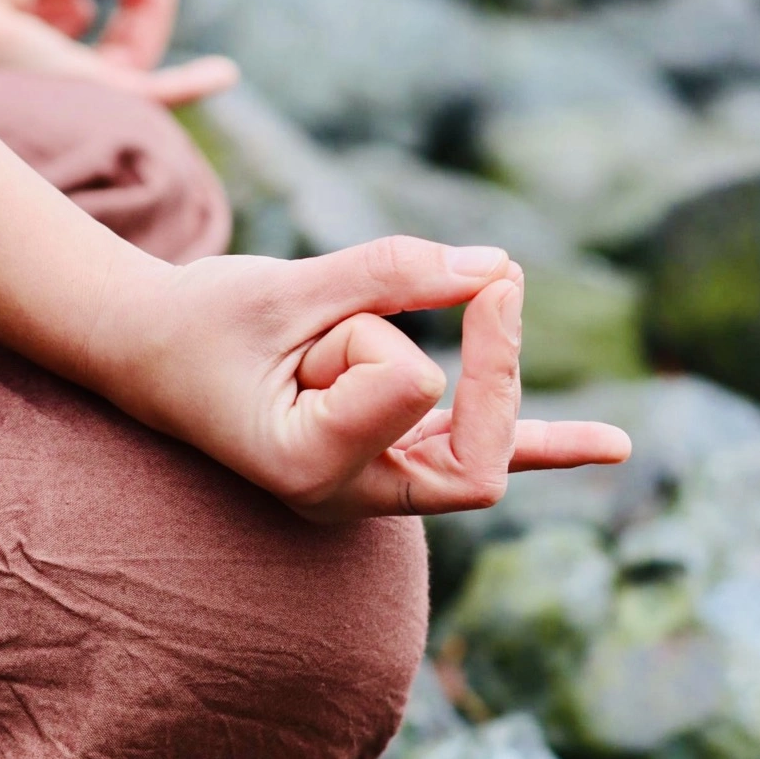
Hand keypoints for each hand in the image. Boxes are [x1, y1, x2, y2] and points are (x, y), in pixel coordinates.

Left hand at [0, 0, 238, 104]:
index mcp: (47, 51)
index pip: (102, 26)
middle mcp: (67, 78)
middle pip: (127, 42)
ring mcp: (84, 93)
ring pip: (140, 61)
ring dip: (157, 13)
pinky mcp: (99, 98)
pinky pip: (155, 98)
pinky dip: (191, 88)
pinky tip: (224, 73)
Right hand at [99, 237, 631, 522]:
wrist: (148, 352)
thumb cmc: (197, 322)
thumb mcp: (283, 286)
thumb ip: (389, 272)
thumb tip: (498, 266)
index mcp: (303, 464)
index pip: (410, 393)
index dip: (410, 330)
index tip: (412, 286)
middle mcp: (343, 493)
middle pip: (473, 456)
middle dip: (488, 366)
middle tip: (492, 281)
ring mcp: (365, 482)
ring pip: (480, 455)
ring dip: (496, 379)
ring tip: (522, 311)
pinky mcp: (380, 453)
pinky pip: (472, 456)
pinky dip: (542, 446)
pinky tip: (611, 448)